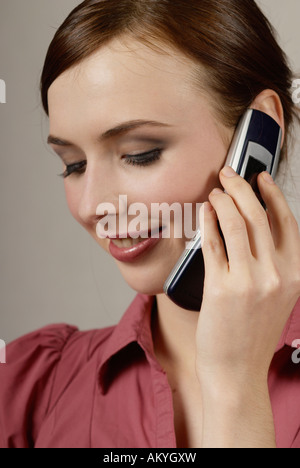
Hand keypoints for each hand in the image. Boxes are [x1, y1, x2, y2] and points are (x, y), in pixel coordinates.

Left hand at [196, 166, 299, 446]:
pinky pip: (213, 243)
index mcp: (294, 274)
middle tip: (229, 174)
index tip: (261, 177)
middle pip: (259, 216)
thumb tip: (252, 223)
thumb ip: (272, 262)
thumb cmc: (252, 333)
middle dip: (242, 187)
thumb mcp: (276, 295)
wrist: (237, 370)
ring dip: (223, 200)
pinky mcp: (221, 287)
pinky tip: (204, 212)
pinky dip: (207, 222)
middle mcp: (276, 274)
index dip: (272, 194)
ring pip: (236, 223)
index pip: (286, 222)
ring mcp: (249, 280)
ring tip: (214, 190)